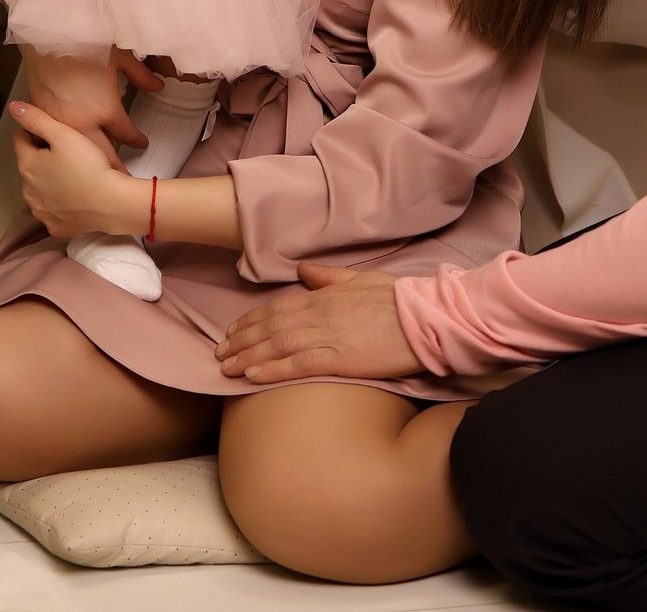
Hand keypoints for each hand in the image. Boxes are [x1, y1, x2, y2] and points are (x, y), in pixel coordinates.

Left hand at [5, 100, 147, 237]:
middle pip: (31, 165)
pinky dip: (61, 203)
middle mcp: (28, 191)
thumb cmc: (88, 166)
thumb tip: (14, 107)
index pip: (21, 139)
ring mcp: (41, 211)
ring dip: (50, 181)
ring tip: (74, 174)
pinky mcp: (55, 226)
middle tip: (69, 153)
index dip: (37, 130)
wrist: (111, 203)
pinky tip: (76, 195)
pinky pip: (53, 210)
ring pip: (40, 189)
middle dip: (44, 157)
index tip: (55, 131)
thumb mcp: (63, 134)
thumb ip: (36, 119)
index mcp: (27, 165)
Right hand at [20, 47, 163, 163]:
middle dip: (116, 169)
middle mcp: (83, 122)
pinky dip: (62, 146)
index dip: (137, 141)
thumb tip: (158, 86)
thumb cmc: (84, 42)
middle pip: (103, 155)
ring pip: (77, 152)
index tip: (142, 143)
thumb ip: (140, 76)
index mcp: (105, 109)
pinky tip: (65, 153)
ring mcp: (60, 122)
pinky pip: (54, 139)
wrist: (48, 35)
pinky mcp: (42, 116)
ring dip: (89, 162)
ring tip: (97, 173)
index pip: (127, 134)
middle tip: (124, 180)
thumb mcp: (120, 57)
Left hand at [216, 264, 426, 382]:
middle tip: (219, 352)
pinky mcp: (341, 359)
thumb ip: (329, 277)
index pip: (278, 307)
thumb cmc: (400, 299)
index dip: (251, 320)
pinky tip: (253, 377)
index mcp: (325, 296)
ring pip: (277, 345)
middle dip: (241, 340)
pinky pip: (299, 364)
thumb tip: (303, 270)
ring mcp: (329, 336)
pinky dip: (273, 370)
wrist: (427, 318)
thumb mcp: (362, 279)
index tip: (233, 331)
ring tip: (226, 367)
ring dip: (248, 356)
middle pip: (270, 326)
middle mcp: (321, 314)